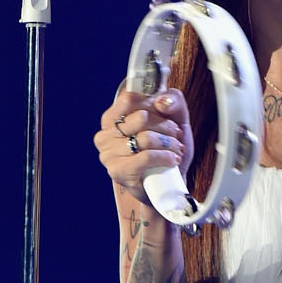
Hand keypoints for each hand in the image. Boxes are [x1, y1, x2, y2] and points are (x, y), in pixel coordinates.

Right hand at [94, 85, 192, 204]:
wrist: (166, 185)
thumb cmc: (166, 148)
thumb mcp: (175, 118)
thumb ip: (172, 101)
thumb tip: (162, 101)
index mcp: (112, 117)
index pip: (129, 98)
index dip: (152, 103)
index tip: (166, 114)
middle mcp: (105, 134)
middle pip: (141, 117)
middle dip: (166, 126)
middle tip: (176, 135)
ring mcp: (108, 154)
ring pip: (145, 138)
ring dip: (169, 143)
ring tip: (176, 149)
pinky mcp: (118, 171)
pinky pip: (146, 157)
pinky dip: (164, 157)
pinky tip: (172, 160)